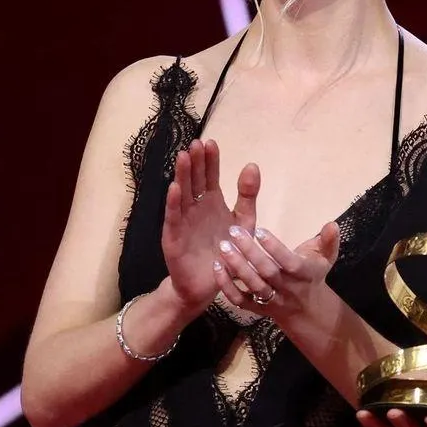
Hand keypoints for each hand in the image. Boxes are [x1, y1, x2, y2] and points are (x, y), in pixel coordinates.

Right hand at [162, 140, 258, 312]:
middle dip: (195, 162)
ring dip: (182, 176)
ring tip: (183, 157)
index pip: (210, 176)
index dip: (210, 160)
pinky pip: (174, 219)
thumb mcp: (244, 222)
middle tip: (196, 143)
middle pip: (194, 181)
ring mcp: (183, 221)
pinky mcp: (174, 238)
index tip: (211, 143)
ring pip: (182, 195)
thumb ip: (248, 196)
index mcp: (212, 202)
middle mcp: (196, 208)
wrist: (209, 284)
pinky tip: (174, 189)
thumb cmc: (226, 251)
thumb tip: (252, 164)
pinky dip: (174, 204)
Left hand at [214, 219, 340, 321]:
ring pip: (252, 286)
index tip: (259, 230)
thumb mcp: (326, 258)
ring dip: (237, 267)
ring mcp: (271, 300)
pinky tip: (217, 267)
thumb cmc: (313, 276)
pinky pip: (240, 300)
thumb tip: (331, 224)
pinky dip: (227, 286)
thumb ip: (329, 240)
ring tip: (223, 247)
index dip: (274, 247)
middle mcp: (287, 289)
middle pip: (267, 272)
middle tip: (234, 231)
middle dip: (250, 252)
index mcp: (304, 274)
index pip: (289, 262)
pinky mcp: (256, 309)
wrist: (307, 311)